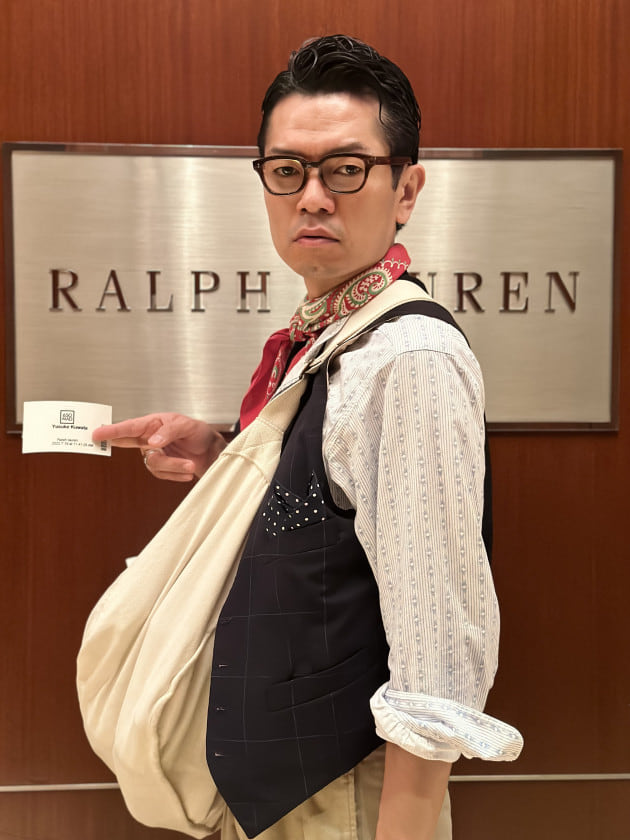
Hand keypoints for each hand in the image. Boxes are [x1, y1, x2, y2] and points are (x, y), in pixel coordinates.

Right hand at [92, 413, 227, 481]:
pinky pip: (161, 474)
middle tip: (101, 439)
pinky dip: (176, 474)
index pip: (129, 427)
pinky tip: (187, 470)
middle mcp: (149, 438)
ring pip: (153, 463)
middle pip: (129, 442)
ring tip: (189, 464)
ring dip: (173, 466)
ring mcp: (154, 453)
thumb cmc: (198, 433)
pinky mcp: (161, 468)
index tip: (95, 433)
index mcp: (153, 424)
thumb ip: (168, 432)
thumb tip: (152, 442)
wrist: (210, 452)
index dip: (111, 430)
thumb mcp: (186, 426)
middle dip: (117, 440)